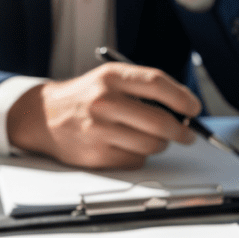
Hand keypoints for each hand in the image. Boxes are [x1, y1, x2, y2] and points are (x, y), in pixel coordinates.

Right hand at [6, 63, 201, 168]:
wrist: (44, 116)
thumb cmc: (86, 96)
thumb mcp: (110, 79)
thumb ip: (143, 89)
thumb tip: (184, 110)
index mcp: (111, 77)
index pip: (157, 84)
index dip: (182, 97)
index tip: (195, 108)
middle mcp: (104, 101)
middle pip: (159, 121)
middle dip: (181, 130)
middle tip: (188, 134)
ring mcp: (99, 130)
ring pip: (151, 145)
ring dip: (161, 144)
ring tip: (155, 138)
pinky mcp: (96, 155)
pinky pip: (135, 160)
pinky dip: (140, 156)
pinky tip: (129, 145)